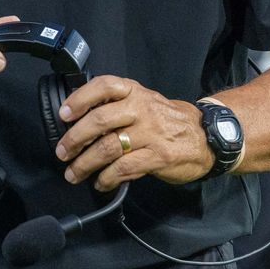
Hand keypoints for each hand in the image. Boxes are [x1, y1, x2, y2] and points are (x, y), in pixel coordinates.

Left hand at [53, 76, 211, 189]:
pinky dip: (107, 178)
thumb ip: (117, 107)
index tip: (63, 114)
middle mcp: (142, 109)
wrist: (207, 137)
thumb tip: (78, 122)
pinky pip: (124, 168)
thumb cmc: (168, 120)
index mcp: (135, 92)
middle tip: (62, 152)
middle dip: (75, 139)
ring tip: (74, 173)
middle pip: (100, 120)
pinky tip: (101, 182)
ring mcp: (151, 133)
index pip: (104, 86)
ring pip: (108, 148)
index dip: (80, 99)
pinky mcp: (158, 156)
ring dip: (85, 164)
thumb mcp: (145, 101)